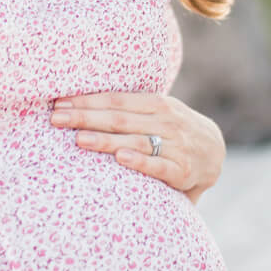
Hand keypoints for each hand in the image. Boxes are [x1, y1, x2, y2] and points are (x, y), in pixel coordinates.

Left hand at [50, 91, 225, 203]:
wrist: (215, 151)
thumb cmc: (173, 130)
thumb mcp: (156, 112)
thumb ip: (127, 109)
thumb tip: (80, 104)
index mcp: (156, 104)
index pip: (115, 99)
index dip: (87, 100)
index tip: (59, 103)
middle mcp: (166, 121)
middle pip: (119, 118)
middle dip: (85, 118)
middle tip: (56, 119)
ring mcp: (175, 145)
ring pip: (135, 141)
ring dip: (105, 140)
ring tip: (79, 139)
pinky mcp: (182, 171)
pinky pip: (158, 166)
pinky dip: (140, 162)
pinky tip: (121, 158)